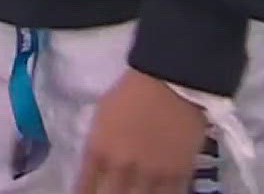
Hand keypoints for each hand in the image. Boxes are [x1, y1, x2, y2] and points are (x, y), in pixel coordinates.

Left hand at [75, 70, 207, 193]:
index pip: (85, 187)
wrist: (171, 80)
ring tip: (132, 193)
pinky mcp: (178, 174)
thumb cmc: (131, 92)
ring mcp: (151, 174)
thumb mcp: (101, 116)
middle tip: (109, 193)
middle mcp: (122, 167)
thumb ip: (97, 146)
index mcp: (99, 151)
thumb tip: (94, 168)